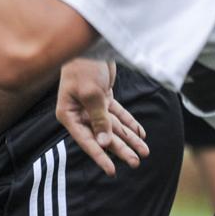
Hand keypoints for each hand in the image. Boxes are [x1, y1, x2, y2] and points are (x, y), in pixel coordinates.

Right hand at [55, 59, 148, 176]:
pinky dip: (130, 123)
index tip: (111, 171)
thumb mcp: (92, 94)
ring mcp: (92, 105)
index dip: (100, 156)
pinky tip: (141, 134)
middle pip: (103, 136)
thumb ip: (99, 119)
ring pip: (114, 127)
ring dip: (129, 139)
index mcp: (70, 114)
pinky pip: (118, 114)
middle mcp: (80, 113)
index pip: (87, 140)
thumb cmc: (84, 68)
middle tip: (136, 163)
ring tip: (144, 151)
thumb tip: (104, 142)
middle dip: (121, 149)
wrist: (90, 44)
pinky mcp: (103, 97)